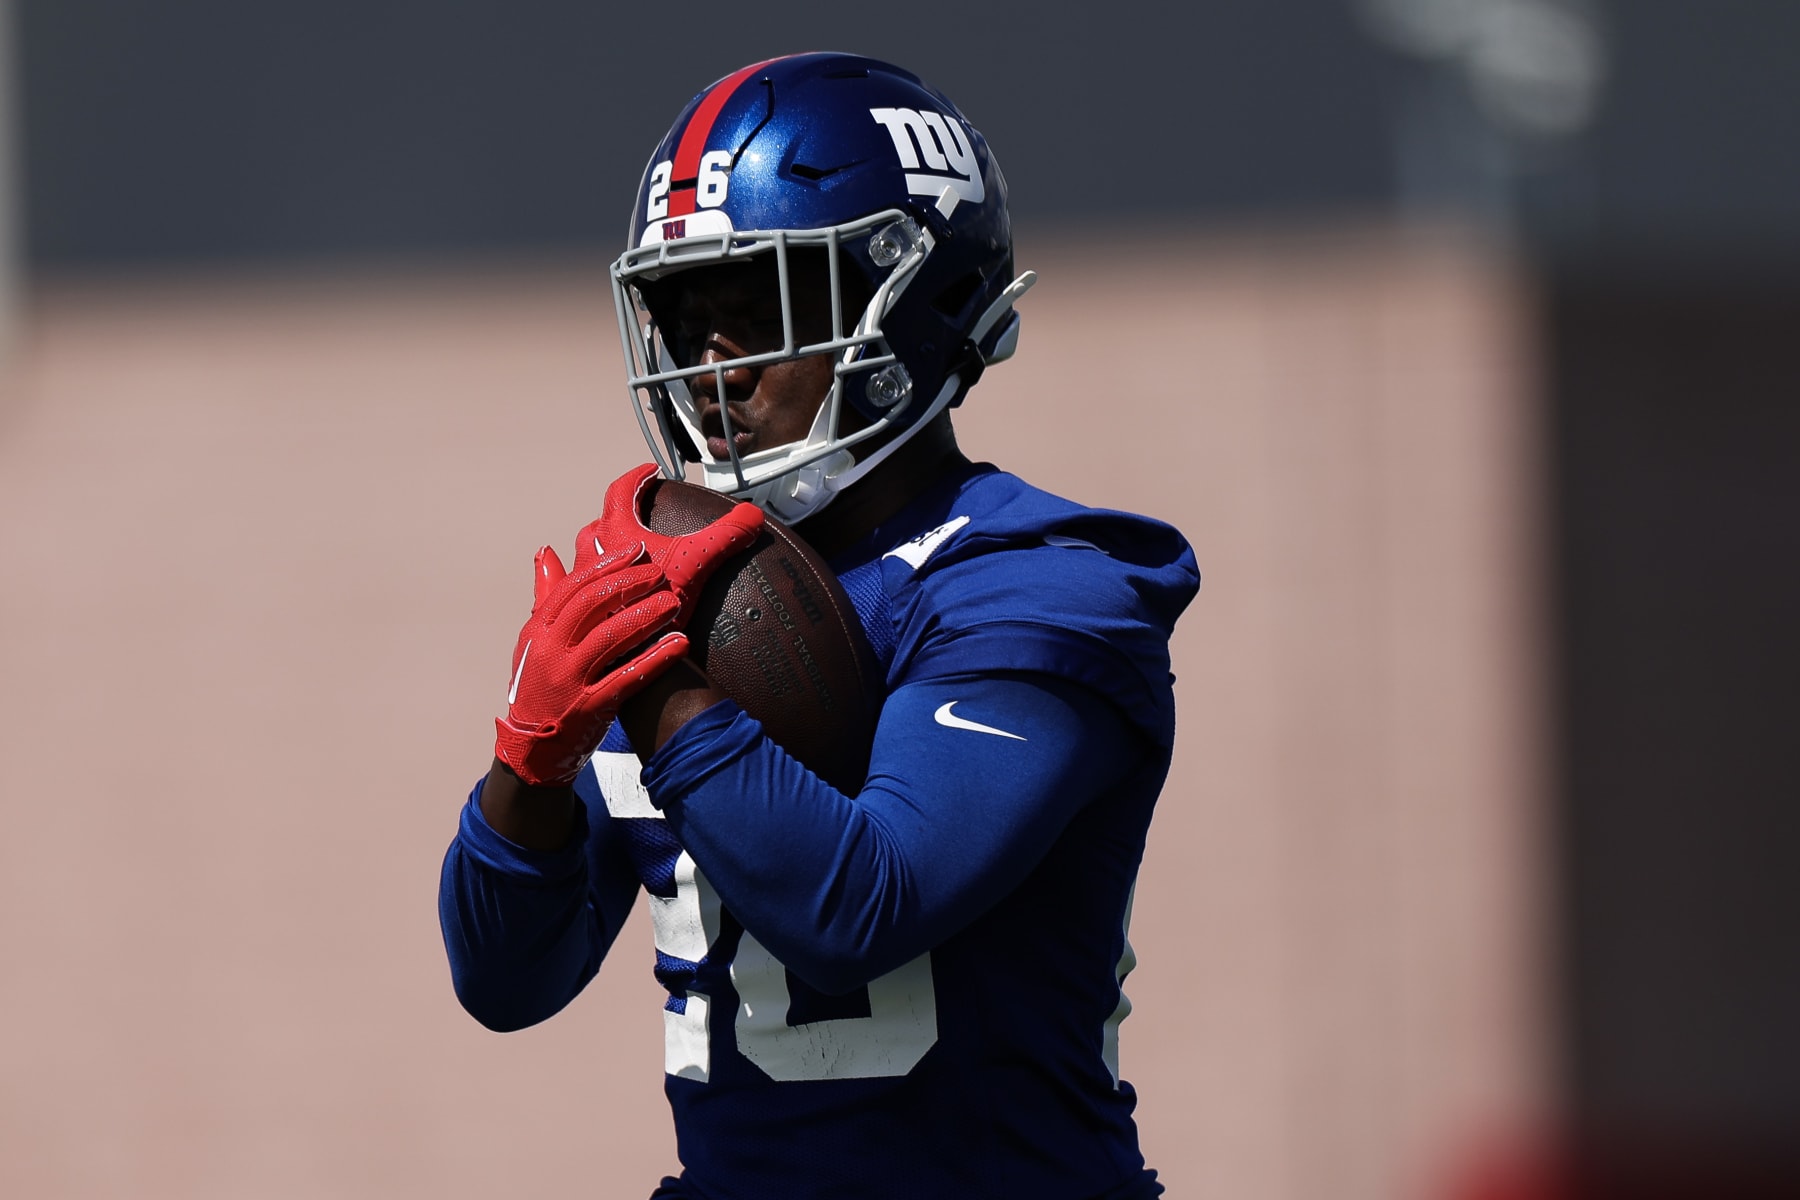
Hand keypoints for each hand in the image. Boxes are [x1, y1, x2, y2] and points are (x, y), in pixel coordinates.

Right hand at [493, 540, 687, 785]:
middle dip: (629, 584)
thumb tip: (546, 552)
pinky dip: (655, 659)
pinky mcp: (589, 707)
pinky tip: (679, 643)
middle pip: (593, 606)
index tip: (636, 549)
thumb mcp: (533, 642)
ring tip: (674, 602)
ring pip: (611, 638)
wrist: (530, 749)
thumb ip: (545, 597)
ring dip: (646, 616)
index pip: (574, 587)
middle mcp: (551, 651)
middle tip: (660, 572)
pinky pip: (627, 678)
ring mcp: (569, 680)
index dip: (607, 565)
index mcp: (538, 630)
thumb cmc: (538, 686)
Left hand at [583, 463, 764, 624]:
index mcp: (613, 533)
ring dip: (602, 551)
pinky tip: (609, 596)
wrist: (629, 654)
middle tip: (635, 513)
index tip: (650, 471)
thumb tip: (753, 516)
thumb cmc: (652, 605)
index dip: (637, 477)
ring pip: (585, 557)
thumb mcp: (697, 562)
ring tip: (623, 554)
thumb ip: (726, 535)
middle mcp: (589, 555)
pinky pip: (583, 590)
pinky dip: (595, 584)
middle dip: (616, 515)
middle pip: (597, 524)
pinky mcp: (583, 615)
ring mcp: (582, 586)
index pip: (620, 491)